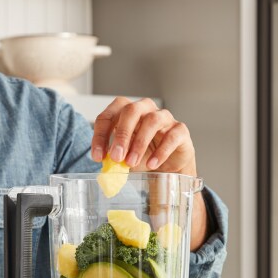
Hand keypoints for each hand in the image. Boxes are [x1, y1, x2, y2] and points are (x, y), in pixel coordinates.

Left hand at [90, 97, 208, 250]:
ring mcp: (164, 117)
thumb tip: (104, 168)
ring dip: (139, 143)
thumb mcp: (124, 157)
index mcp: (126, 112)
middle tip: (116, 157)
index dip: (101, 135)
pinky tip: (152, 164)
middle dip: (121, 135)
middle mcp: (145, 109)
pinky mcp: (180, 130)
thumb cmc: (144, 156)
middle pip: (131, 110)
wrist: (168, 166)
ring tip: (132, 162)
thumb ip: (113, 159)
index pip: (109, 115)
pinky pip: (172, 135)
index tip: (98, 156)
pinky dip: (161, 151)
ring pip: (152, 120)